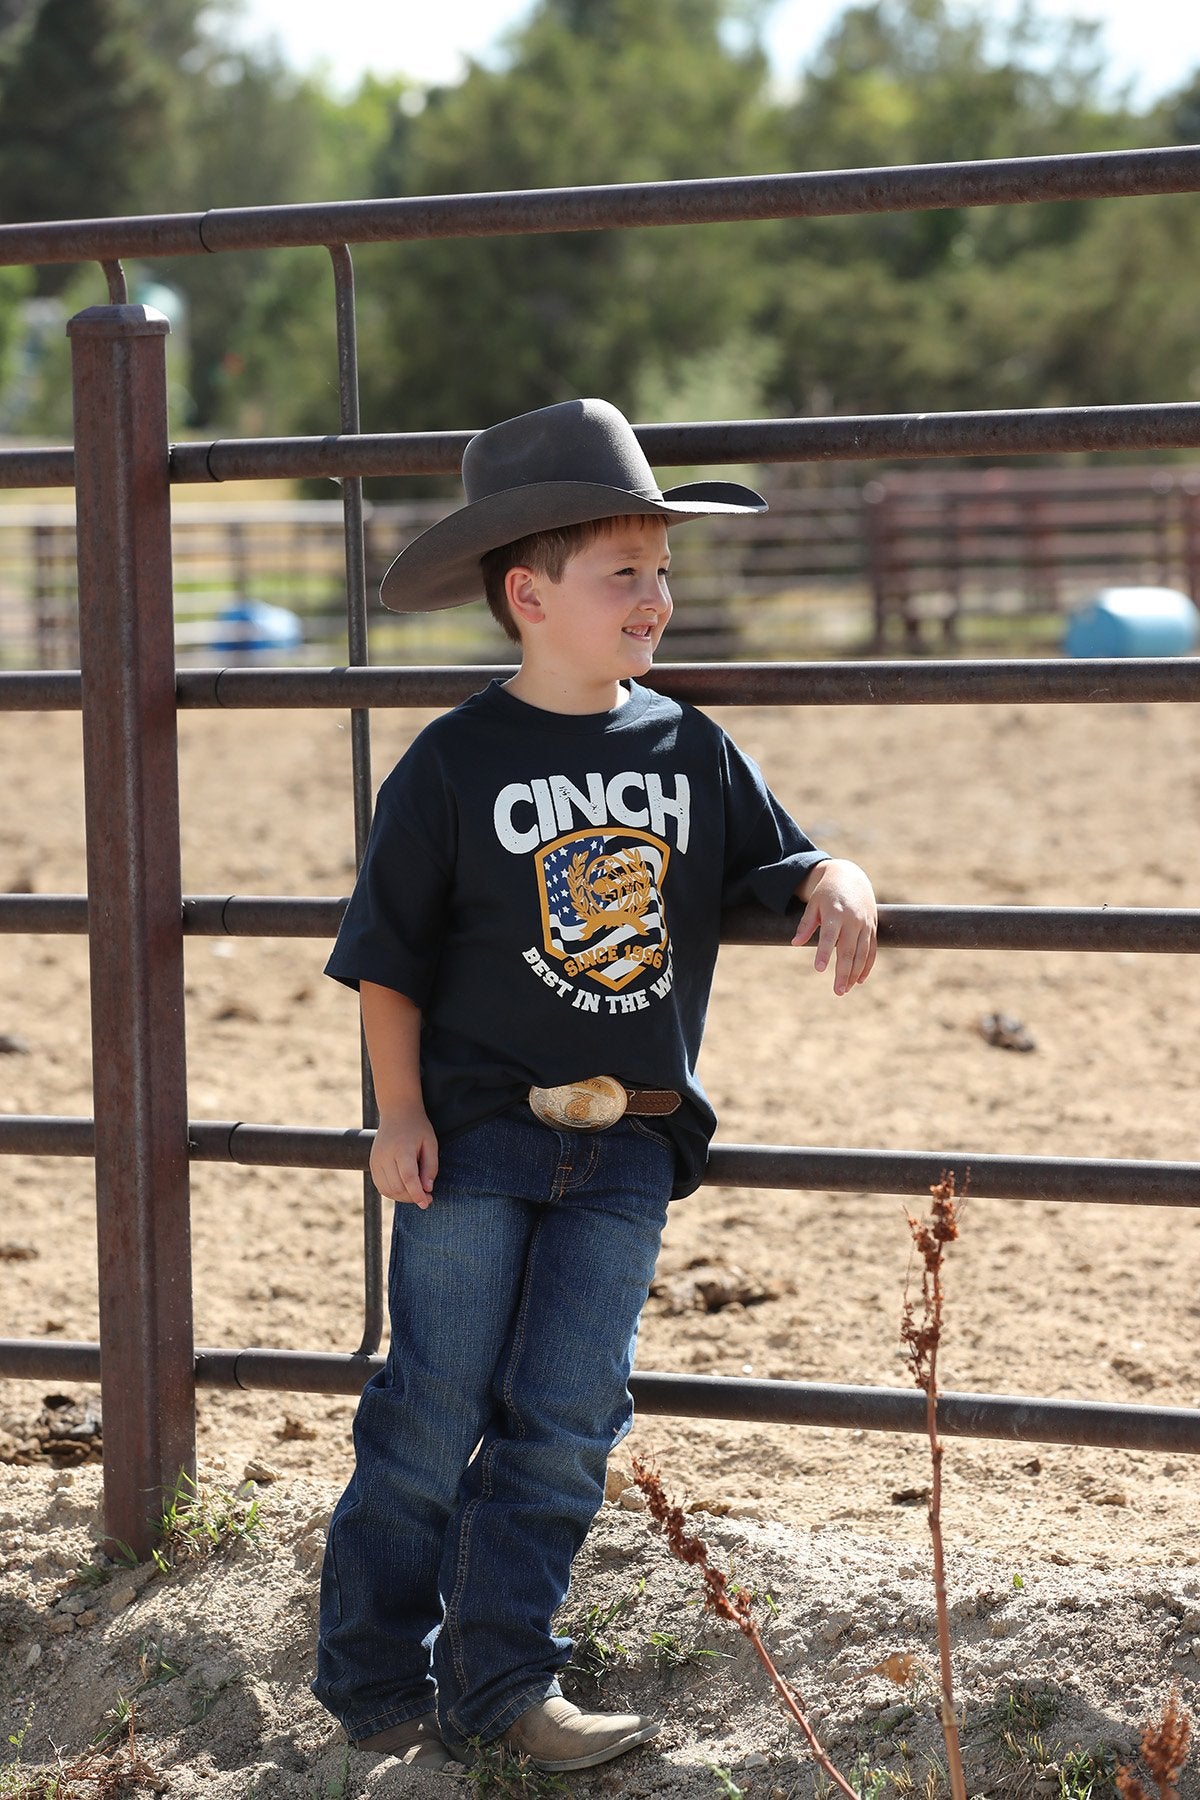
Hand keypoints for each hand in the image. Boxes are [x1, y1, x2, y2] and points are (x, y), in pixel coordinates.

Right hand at [370, 1105, 438, 1208]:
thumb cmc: (418, 1128)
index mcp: (402, 1149)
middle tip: (426, 1197)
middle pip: (397, 1187)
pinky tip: (404, 1189)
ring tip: (416, 1193)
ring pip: (387, 1190)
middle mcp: (385, 1155)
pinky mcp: (372, 1163)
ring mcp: (376, 1160)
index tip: (426, 1203)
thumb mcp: (431, 1144)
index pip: (408, 1178)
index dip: (417, 1194)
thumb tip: (427, 1189)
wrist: (397, 1112)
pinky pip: (380, 1186)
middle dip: (412, 1197)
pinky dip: (392, 1192)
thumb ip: (431, 1167)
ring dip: (402, 1197)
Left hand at [791, 859, 876, 994]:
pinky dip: (866, 966)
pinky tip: (859, 980)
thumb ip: (806, 924)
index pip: (829, 936)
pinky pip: (872, 950)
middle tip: (837, 991)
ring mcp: (865, 924)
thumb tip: (795, 943)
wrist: (851, 877)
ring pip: (862, 953)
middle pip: (848, 950)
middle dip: (843, 972)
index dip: (824, 953)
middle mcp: (853, 920)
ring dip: (854, 973)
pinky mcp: (873, 928)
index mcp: (835, 912)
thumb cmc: (827, 893)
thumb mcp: (813, 904)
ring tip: (845, 989)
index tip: (818, 969)